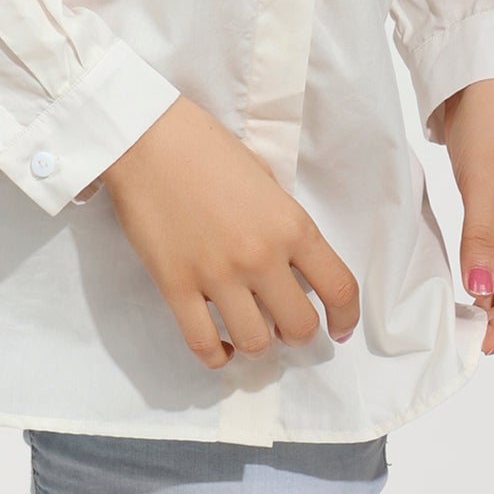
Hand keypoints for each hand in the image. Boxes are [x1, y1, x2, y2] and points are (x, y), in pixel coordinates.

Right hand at [99, 96, 360, 369]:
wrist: (147, 137)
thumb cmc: (207, 148)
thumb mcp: (264, 178)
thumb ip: (282, 223)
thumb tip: (290, 264)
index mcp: (290, 224)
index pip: (339, 288)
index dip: (346, 319)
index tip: (339, 330)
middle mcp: (260, 255)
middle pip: (300, 327)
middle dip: (298, 334)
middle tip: (284, 325)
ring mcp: (217, 274)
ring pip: (255, 343)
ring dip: (258, 344)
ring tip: (250, 330)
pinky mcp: (176, 286)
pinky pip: (203, 345)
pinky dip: (217, 356)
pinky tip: (220, 346)